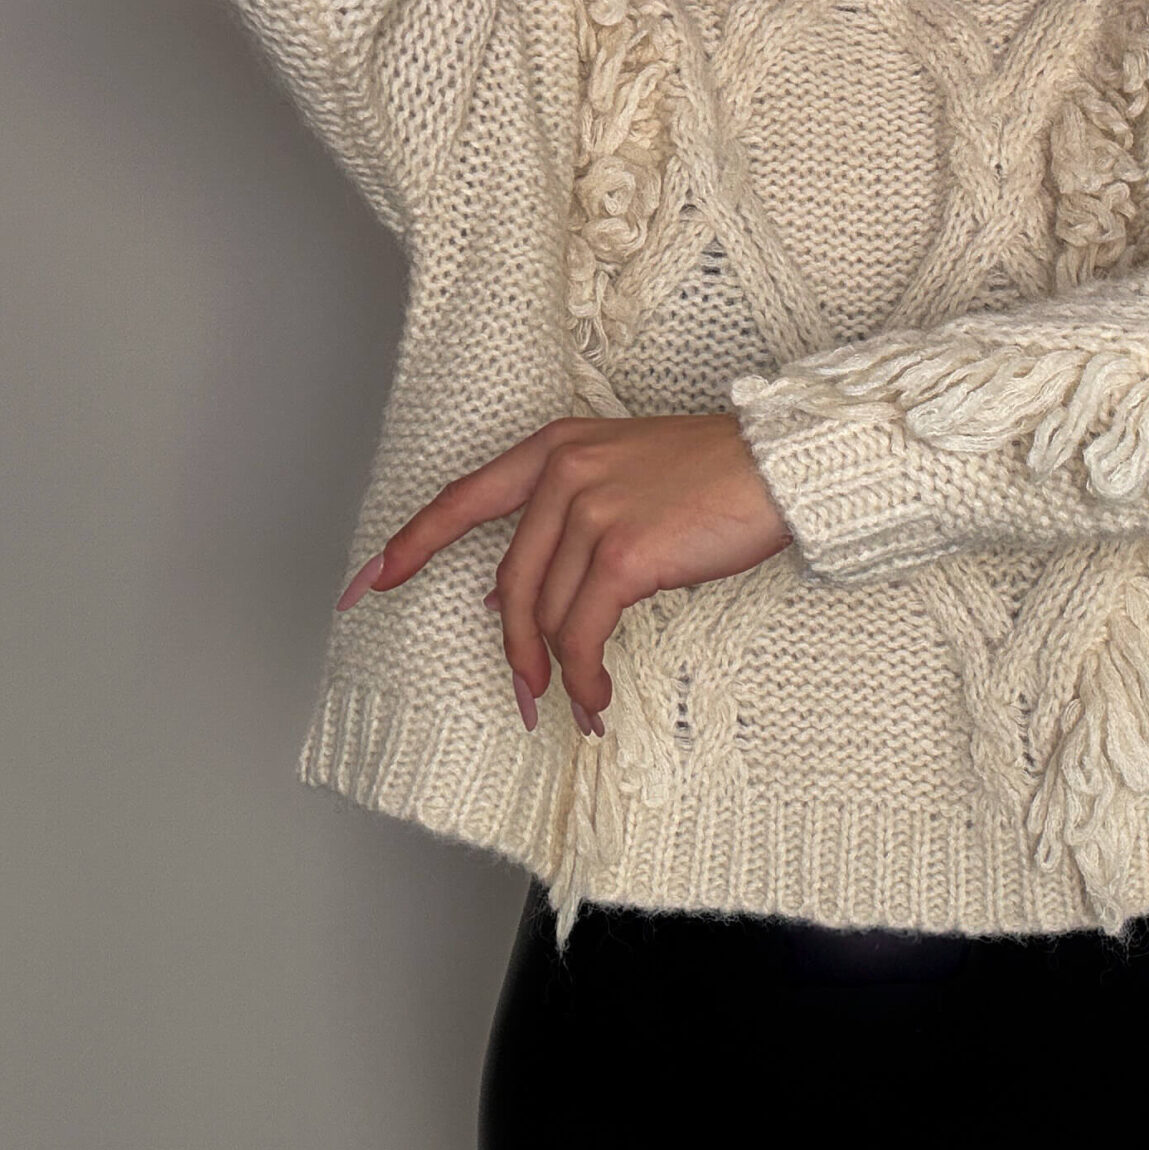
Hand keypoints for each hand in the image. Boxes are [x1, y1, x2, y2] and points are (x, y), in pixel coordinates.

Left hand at [335, 413, 792, 733]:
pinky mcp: (624, 553)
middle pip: (511, 582)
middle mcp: (564, 473)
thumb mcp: (626, 476)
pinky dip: (585, 675)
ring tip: (580, 700)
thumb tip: (514, 595)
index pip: (462, 500)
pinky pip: (583, 634)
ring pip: (547, 615)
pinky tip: (597, 695)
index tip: (369, 582)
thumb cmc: (715, 475)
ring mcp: (591, 511)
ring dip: (559, 671)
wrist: (779, 465)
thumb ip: (568, 519)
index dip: (412, 545)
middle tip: (525, 693)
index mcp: (556, 448)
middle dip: (514, 648)